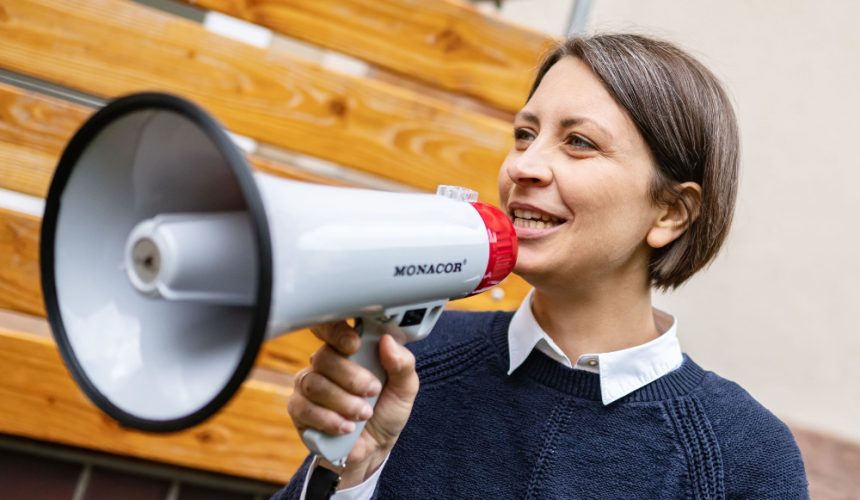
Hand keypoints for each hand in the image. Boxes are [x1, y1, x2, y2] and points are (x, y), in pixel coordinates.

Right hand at [288, 321, 418, 486]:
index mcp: (350, 350)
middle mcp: (325, 363)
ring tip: (363, 414)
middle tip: (372, 392)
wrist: (375, 447)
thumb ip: (402, 364)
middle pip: (324, 357)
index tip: (355, 345)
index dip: (338, 333)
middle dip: (351, 378)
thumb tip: (388, 341)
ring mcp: (308, 385)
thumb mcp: (405, 388)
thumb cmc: (386, 410)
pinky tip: (346, 427)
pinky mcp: (299, 409)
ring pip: (314, 384)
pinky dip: (329, 419)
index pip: (332, 329)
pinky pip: (304, 408)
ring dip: (343, 402)